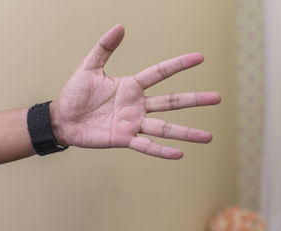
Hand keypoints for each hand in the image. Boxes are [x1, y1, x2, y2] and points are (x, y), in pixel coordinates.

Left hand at [51, 25, 220, 158]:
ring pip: (164, 128)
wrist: (62, 119)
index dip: (179, 65)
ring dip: (186, 132)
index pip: (160, 73)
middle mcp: (137, 105)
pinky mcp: (124, 139)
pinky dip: (161, 150)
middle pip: (171, 102)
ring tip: (208, 137)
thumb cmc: (75, 93)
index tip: (200, 58)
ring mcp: (132, 123)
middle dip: (194, 100)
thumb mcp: (89, 67)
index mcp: (131, 86)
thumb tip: (120, 27)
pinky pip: (146, 145)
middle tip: (217, 98)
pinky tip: (179, 153)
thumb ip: (104, 48)